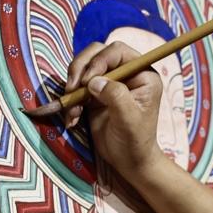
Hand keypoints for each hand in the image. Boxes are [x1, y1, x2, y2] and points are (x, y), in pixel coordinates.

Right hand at [65, 41, 164, 178]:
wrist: (128, 161)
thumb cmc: (135, 141)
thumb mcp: (129, 119)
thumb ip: (116, 96)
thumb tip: (94, 81)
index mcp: (141, 73)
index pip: (116, 51)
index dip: (98, 61)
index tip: (86, 81)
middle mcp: (125, 73)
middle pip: (96, 54)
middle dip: (80, 69)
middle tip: (71, 88)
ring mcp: (109, 82)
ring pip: (83, 68)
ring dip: (73, 86)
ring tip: (72, 110)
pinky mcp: (94, 94)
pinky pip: (77, 87)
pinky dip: (71, 101)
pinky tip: (72, 119)